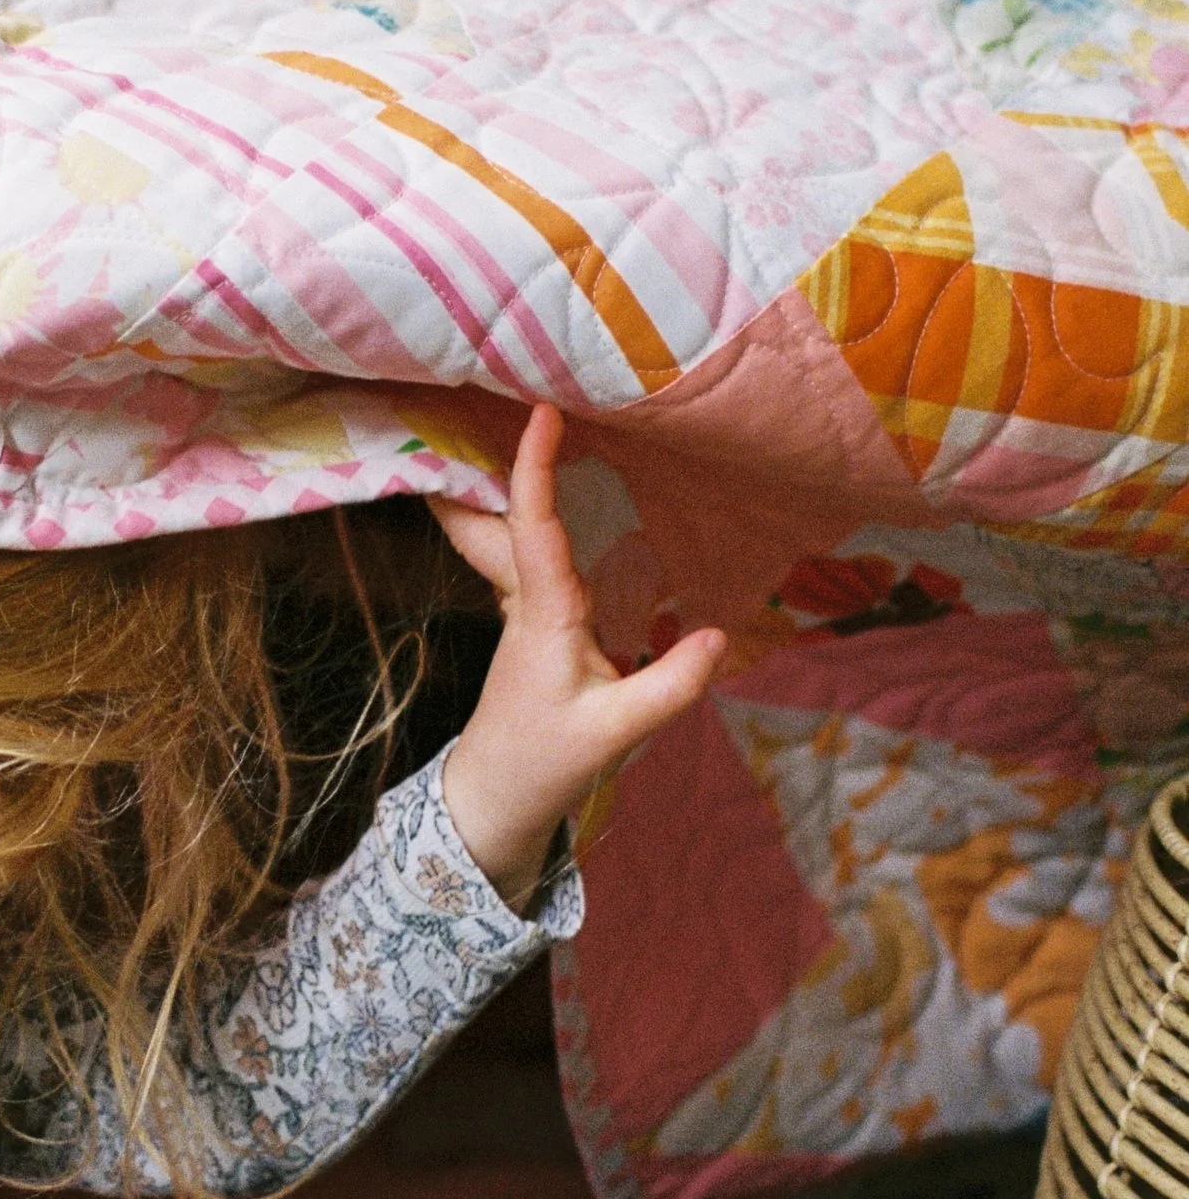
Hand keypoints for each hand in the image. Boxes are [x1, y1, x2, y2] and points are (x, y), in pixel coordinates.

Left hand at [431, 405, 724, 912]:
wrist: (494, 801)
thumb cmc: (545, 764)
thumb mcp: (617, 733)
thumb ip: (669, 685)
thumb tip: (720, 636)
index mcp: (543, 614)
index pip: (535, 525)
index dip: (535, 466)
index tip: (542, 411)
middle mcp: (526, 601)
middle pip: (492, 516)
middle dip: (480, 457)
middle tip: (479, 397)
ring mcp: (523, 612)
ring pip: (504, 533)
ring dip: (502, 481)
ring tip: (512, 427)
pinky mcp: (534, 625)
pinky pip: (524, 556)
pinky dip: (528, 517)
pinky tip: (545, 502)